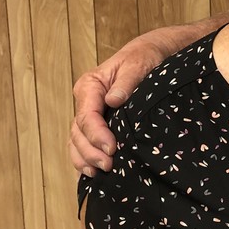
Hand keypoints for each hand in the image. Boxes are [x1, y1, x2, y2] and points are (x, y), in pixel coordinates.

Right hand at [69, 34, 168, 174]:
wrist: (151, 54)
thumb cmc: (144, 57)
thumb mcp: (139, 63)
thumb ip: (126, 81)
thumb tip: (113, 100)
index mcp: (90, 85)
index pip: (87, 115)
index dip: (97, 135)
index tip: (112, 148)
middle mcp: (85, 101)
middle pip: (78, 132)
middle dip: (90, 152)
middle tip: (108, 166)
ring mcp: (90, 113)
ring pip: (77, 141)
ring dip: (85, 159)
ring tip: (99, 173)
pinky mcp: (97, 123)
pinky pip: (84, 143)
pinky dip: (85, 158)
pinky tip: (92, 174)